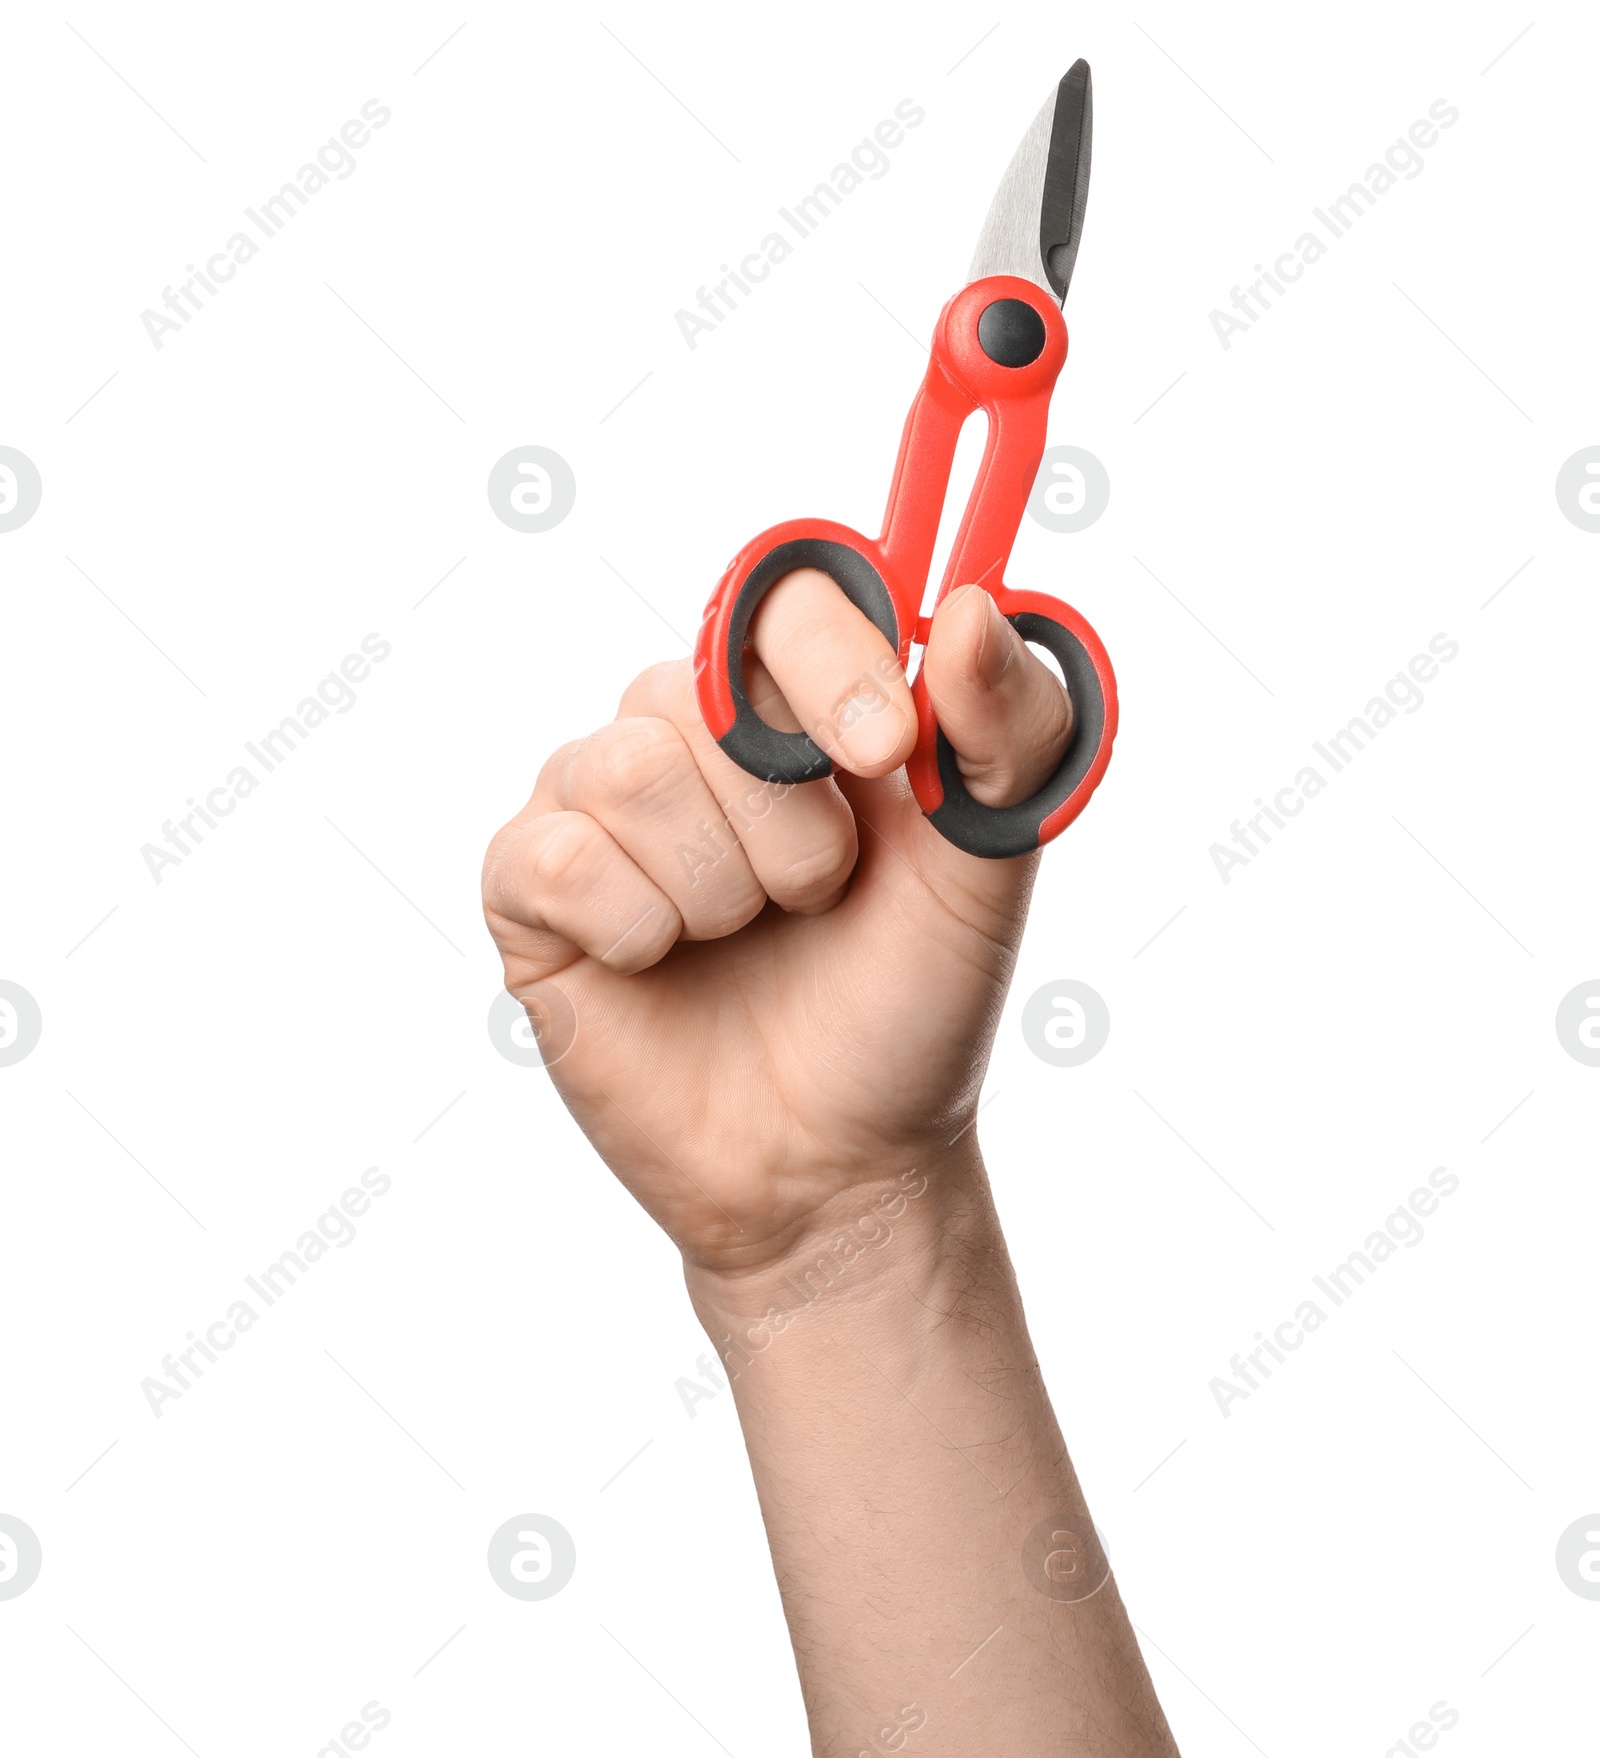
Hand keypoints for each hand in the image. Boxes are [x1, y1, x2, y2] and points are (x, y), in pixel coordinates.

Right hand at [481, 572, 1072, 1272]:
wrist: (841, 1164)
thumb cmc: (910, 1003)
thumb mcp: (992, 865)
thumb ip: (1012, 730)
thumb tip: (966, 605)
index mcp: (798, 702)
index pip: (782, 594)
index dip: (828, 661)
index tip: (889, 754)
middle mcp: (687, 730)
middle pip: (696, 685)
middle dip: (790, 823)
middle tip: (820, 898)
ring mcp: (598, 801)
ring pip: (629, 769)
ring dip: (720, 886)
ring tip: (748, 936)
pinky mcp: (531, 883)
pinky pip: (556, 854)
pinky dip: (638, 929)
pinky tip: (663, 966)